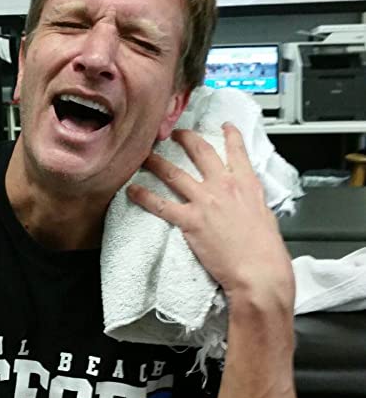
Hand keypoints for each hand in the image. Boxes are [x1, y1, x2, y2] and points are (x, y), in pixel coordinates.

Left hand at [127, 124, 293, 302]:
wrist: (259, 271)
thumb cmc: (265, 250)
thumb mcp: (265, 215)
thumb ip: (252, 202)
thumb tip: (246, 201)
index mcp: (246, 184)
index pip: (237, 151)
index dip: (229, 135)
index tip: (224, 126)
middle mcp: (224, 186)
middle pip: (200, 152)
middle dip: (186, 138)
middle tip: (175, 133)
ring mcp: (205, 202)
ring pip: (174, 173)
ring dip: (157, 162)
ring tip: (145, 155)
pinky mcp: (190, 221)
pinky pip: (161, 205)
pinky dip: (144, 196)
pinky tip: (132, 191)